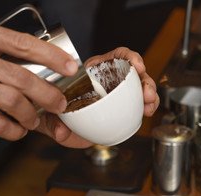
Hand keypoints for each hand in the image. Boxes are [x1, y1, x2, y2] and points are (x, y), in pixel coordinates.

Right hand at [0, 15, 78, 140]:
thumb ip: (3, 51)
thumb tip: (42, 68)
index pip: (23, 43)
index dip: (51, 56)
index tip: (69, 67)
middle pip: (21, 77)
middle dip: (47, 94)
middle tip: (59, 103)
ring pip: (10, 100)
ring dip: (29, 114)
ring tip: (34, 119)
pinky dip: (12, 129)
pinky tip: (17, 129)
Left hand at [36, 47, 158, 148]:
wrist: (62, 125)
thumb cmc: (57, 113)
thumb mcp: (51, 116)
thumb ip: (52, 122)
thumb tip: (60, 132)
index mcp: (93, 72)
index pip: (115, 57)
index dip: (128, 57)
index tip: (136, 66)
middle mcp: (108, 80)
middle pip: (133, 73)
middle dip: (145, 81)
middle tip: (147, 93)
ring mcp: (117, 94)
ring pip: (139, 88)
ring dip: (149, 94)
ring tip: (149, 105)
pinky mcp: (123, 107)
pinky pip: (138, 103)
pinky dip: (146, 106)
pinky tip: (147, 111)